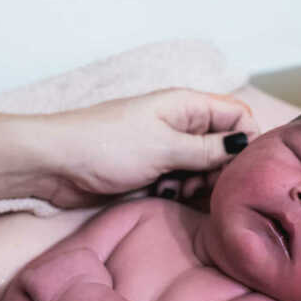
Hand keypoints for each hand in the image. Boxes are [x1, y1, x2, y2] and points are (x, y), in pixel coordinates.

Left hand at [32, 88, 258, 206]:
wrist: (54, 165)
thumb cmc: (105, 146)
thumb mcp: (164, 147)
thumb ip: (209, 150)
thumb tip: (246, 146)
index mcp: (187, 106)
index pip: (238, 117)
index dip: (246, 143)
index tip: (238, 169)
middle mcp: (182, 124)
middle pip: (225, 147)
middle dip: (220, 170)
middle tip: (200, 184)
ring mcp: (168, 148)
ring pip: (205, 168)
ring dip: (198, 183)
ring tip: (177, 189)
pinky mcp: (154, 170)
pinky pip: (183, 181)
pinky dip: (179, 191)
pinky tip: (164, 195)